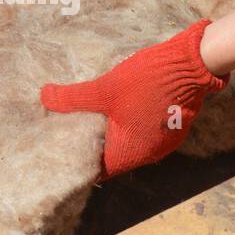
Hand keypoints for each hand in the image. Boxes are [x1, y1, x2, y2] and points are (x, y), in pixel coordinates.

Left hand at [40, 20, 226, 179]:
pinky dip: (132, 126)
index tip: (64, 147)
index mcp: (130, 153)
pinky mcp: (173, 128)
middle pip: (115, 158)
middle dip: (95, 145)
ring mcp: (164, 142)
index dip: (80, 160)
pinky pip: (146, 134)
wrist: (191, 64)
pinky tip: (120, 110)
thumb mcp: (104, 88)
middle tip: (73, 130)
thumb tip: (43, 96)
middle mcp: (149, 155)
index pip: (99, 170)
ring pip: (132, 144)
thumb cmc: (147, 80)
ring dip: (115, 134)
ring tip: (93, 119)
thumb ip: (72, 98)